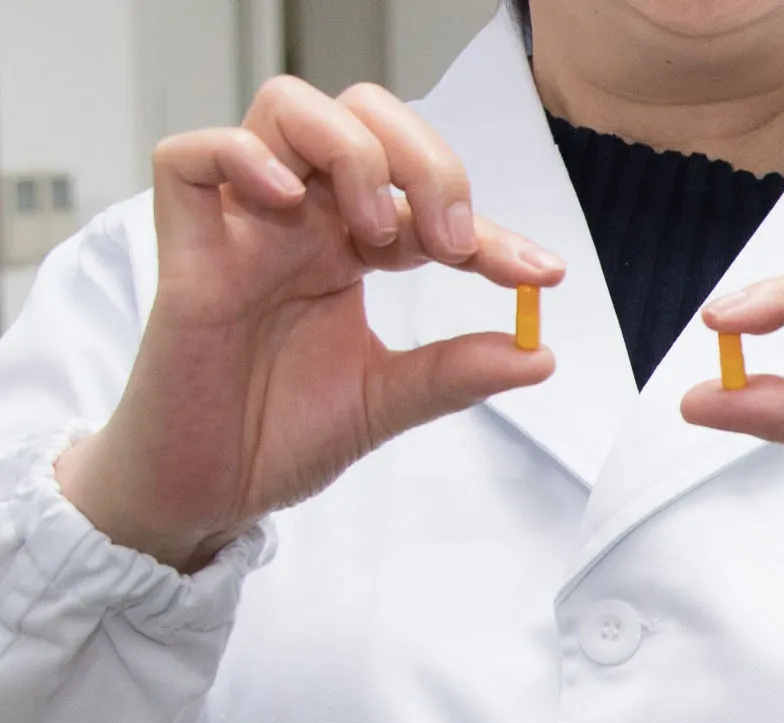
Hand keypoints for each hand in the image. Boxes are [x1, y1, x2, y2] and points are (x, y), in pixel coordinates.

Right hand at [56, 77, 564, 572]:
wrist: (207, 495)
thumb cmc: (280, 439)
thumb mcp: (386, 402)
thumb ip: (456, 372)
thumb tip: (540, 353)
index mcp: (349, 251)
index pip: (428, 205)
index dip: (492, 232)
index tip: (542, 273)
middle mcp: (301, 223)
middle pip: (365, 119)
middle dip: (427, 163)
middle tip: (453, 245)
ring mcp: (243, 229)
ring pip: (287, 109)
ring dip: (352, 152)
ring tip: (376, 233)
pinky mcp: (183, 252)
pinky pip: (188, 158)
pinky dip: (241, 157)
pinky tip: (288, 203)